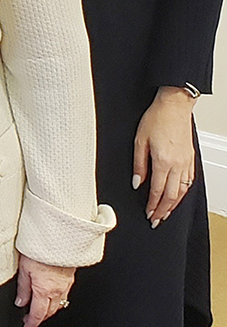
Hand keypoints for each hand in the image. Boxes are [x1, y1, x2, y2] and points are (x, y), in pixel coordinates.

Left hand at [15, 255, 74, 326]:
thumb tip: (20, 302)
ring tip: (40, 310)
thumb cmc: (40, 250)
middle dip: (40, 318)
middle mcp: (57, 290)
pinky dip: (57, 300)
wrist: (59, 238)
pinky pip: (65, 294)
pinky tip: (52, 296)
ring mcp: (66, 284)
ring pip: (59, 304)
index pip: (38, 313)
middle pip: (50, 311)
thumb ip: (23, 288)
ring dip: (50, 310)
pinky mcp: (70, 277)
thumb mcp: (24, 269)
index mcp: (44, 290)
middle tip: (31, 320)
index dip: (32, 323)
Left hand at [133, 87, 196, 226]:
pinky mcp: (190, 158)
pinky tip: (178, 196)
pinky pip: (189, 181)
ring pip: (182, 191)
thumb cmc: (156, 119)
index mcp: (163, 161)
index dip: (152, 205)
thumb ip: (138, 165)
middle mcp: (177, 165)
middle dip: (163, 210)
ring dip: (174, 205)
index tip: (148, 214)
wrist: (174, 106)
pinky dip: (183, 192)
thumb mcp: (139, 141)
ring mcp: (186, 162)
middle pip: (171, 195)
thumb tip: (136, 183)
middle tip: (156, 220)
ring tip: (166, 213)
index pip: (157, 191)